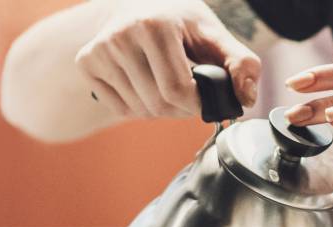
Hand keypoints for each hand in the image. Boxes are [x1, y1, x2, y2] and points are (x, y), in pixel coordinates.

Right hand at [75, 0, 258, 119]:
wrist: (142, 6)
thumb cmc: (184, 25)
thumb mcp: (217, 37)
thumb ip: (242, 65)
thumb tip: (246, 98)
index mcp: (154, 26)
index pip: (177, 90)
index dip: (197, 105)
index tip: (205, 97)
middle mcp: (120, 35)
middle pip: (158, 104)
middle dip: (181, 110)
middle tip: (190, 95)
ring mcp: (99, 49)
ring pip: (140, 110)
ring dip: (162, 110)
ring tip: (168, 87)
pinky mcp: (86, 63)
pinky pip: (120, 109)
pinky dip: (139, 108)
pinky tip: (146, 86)